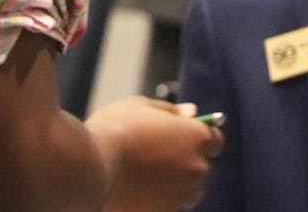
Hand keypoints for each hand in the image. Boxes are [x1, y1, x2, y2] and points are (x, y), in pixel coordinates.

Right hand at [87, 96, 223, 211]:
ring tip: (144, 172)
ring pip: (186, 190)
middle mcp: (196, 168)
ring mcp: (181, 195)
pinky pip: (166, 204)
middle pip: (200, 166)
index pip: (215, 140)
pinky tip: (135, 186)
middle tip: (154, 151)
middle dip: (184, 159)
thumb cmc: (116, 128)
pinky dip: (156, 197)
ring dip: (173, 182)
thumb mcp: (142, 106)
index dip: (200, 135)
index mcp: (197, 138)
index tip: (183, 134)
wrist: (92, 166)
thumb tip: (191, 113)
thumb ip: (171, 110)